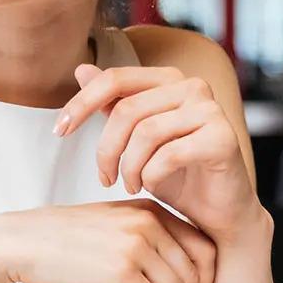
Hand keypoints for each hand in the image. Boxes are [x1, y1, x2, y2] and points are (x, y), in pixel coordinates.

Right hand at [0, 200, 216, 282]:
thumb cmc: (63, 240)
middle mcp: (148, 223)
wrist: (22, 242)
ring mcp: (136, 246)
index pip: (204, 247)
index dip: (203, 279)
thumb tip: (182, 279)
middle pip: (196, 273)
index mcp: (150, 209)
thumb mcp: (113, 226)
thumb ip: (148, 240)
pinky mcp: (121, 273)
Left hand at [55, 64, 265, 245]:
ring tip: (130, 185)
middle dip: (106, 149)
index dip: (81, 103)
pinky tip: (151, 187)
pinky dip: (152, 176)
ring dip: (129, 167)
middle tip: (105, 179)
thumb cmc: (177, 176)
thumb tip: (81, 68)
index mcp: (170, 80)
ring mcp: (211, 110)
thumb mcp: (136, 140)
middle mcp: (193, 87)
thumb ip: (113, 105)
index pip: (114, 78)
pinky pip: (169, 154)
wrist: (219, 213)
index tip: (60, 131)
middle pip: (127, 110)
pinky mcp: (223, 138)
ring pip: (146, 133)